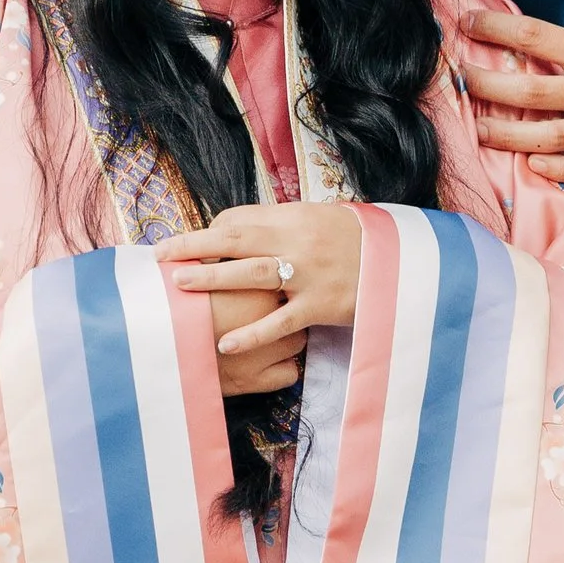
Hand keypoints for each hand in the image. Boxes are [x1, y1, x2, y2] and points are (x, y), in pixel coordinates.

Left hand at [162, 202, 363, 388]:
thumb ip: (283, 224)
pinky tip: (224, 344)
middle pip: (236, 238)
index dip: (211, 232)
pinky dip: (251, 334)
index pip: (241, 219)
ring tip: (180, 285)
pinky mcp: (320, 306)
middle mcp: (297, 242)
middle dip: (194, 246)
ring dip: (213, 278)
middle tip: (161, 255)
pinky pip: (279, 322)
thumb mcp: (321, 219)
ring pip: (252, 273)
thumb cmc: (357, 241)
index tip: (190, 244)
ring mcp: (308, 275)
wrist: (403, 262)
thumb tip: (243, 227)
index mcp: (294, 218)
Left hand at [451, 3, 563, 182]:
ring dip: (509, 134)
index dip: (495, 28)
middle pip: (530, 89)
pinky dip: (559, 170)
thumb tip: (527, 40)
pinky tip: (533, 166)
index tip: (465, 24)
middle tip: (459, 81)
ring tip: (479, 130)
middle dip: (487, 86)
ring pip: (549, 136)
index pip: (534, 36)